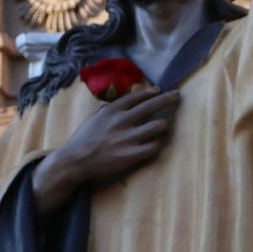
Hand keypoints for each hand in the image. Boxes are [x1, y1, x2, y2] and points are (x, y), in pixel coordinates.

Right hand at [32, 88, 180, 212]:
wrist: (75, 161)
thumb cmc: (83, 138)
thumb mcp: (94, 116)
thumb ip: (110, 107)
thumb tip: (125, 99)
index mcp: (112, 110)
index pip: (137, 96)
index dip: (151, 92)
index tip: (159, 90)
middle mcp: (122, 121)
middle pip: (151, 106)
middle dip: (167, 99)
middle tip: (177, 95)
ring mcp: (128, 138)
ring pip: (157, 126)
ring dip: (162, 124)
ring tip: (163, 124)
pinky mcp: (131, 155)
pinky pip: (153, 147)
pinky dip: (156, 144)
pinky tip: (155, 143)